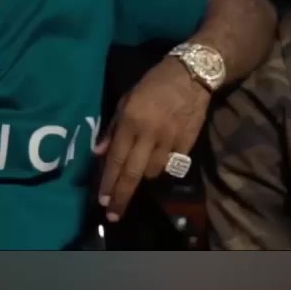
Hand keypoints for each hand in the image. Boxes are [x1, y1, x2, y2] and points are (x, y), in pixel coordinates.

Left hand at [95, 58, 210, 221]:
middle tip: (114, 214)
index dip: (108, 182)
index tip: (103, 201)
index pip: (116, 159)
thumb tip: (99, 153)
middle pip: (133, 174)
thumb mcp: (126, 99)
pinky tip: (158, 162)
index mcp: (131, 121)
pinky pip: (171, 165)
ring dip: (143, 178)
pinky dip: (162, 167)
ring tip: (138, 176)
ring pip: (153, 173)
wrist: (192, 75)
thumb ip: (112, 128)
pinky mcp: (187, 143)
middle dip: (121, 196)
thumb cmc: (153, 85)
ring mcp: (170, 140)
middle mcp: (149, 134)